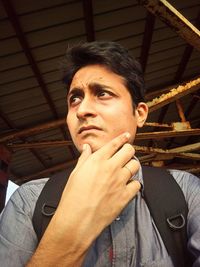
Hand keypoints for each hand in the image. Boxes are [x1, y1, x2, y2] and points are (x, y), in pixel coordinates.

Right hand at [28, 133, 140, 266]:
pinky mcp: (125, 196)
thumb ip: (84, 158)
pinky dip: (133, 183)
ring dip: (132, 165)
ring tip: (126, 169)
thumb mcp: (76, 173)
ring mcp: (120, 181)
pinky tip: (127, 186)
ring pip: (135, 165)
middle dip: (128, 150)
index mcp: (97, 160)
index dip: (122, 138)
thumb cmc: (73, 196)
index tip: (126, 135)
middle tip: (126, 153)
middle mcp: (111, 168)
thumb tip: (86, 148)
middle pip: (129, 151)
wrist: (77, 219)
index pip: (114, 144)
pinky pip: (137, 184)